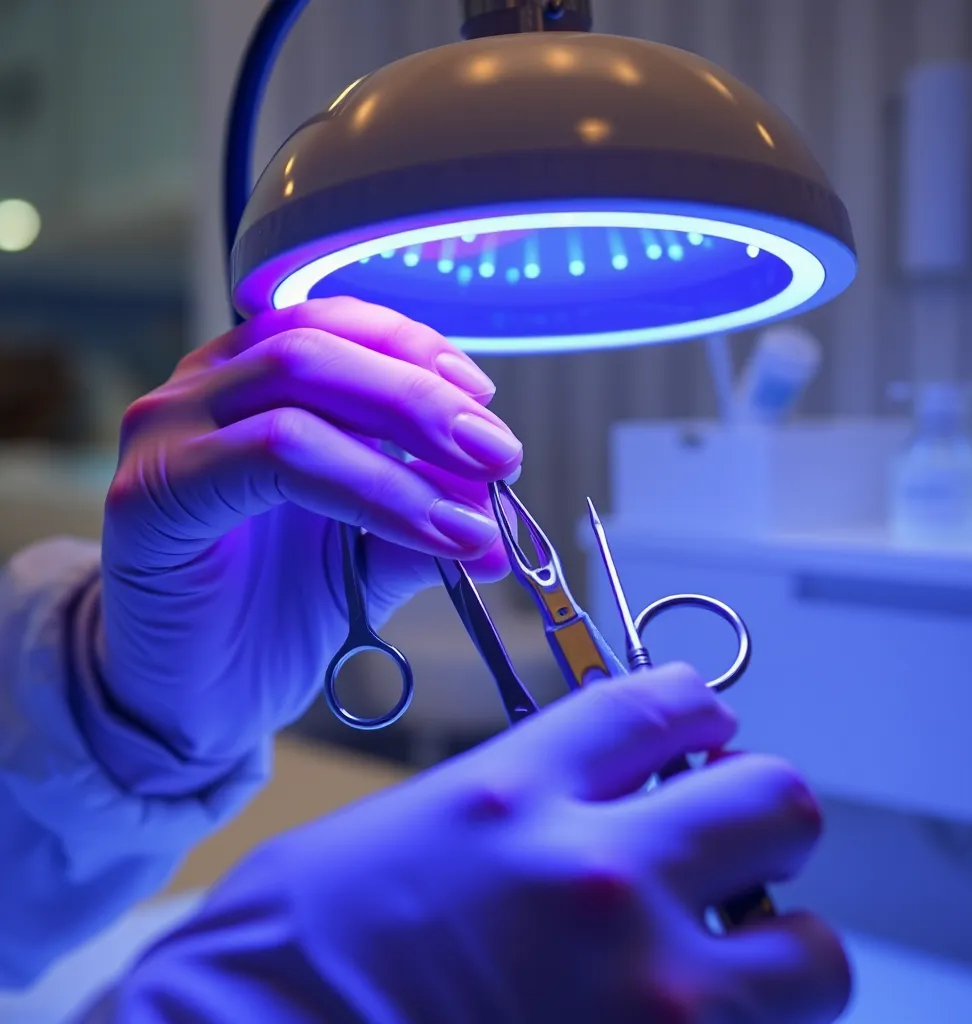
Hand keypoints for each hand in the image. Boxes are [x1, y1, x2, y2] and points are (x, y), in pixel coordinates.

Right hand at [98, 298, 521, 763]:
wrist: (195, 701)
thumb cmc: (271, 616)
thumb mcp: (366, 556)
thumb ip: (424, 518)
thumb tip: (504, 522)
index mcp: (249, 385)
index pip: (334, 324)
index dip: (416, 349)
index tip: (485, 401)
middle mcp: (201, 391)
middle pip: (320, 342)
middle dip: (424, 393)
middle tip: (500, 453)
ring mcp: (168, 432)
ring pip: (298, 380)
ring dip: (407, 433)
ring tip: (477, 499)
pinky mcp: (152, 492)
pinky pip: (274, 456)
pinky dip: (372, 488)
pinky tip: (434, 534)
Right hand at [110, 664, 850, 1023]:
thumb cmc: (294, 953)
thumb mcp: (408, 831)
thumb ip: (518, 800)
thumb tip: (603, 802)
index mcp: (516, 794)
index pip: (664, 703)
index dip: (700, 710)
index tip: (705, 734)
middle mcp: (595, 877)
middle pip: (775, 800)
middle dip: (765, 818)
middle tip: (732, 851)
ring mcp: (642, 995)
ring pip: (815, 954)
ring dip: (782, 953)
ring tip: (732, 969)